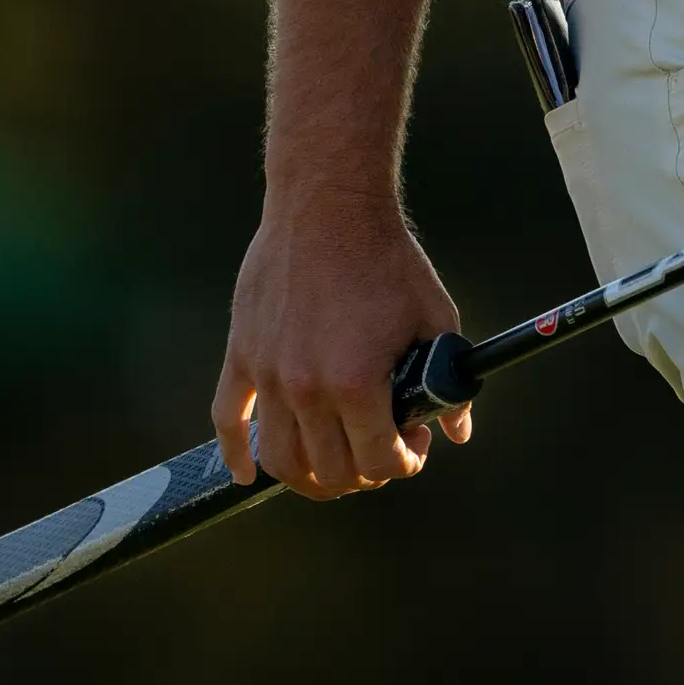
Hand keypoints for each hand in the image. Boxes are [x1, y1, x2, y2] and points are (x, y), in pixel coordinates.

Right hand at [212, 192, 471, 496]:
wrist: (328, 207)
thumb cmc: (387, 259)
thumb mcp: (435, 318)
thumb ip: (447, 381)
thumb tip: (456, 430)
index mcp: (357, 382)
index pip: (378, 460)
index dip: (403, 463)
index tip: (412, 447)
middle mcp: (307, 388)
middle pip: (330, 470)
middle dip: (363, 473)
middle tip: (378, 453)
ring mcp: (269, 374)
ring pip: (281, 459)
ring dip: (308, 478)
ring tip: (331, 470)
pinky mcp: (242, 355)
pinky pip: (227, 420)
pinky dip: (235, 454)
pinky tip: (246, 473)